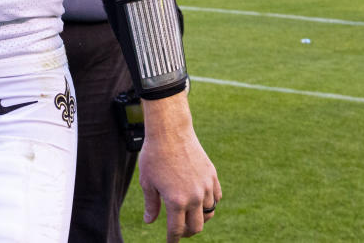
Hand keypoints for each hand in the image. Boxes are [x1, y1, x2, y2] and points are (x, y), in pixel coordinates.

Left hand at [138, 97, 221, 240]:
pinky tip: (201, 201)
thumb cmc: (154, 155)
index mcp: (176, 201)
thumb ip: (151, 204)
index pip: (176, 229)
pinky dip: (210, 203)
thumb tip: (150, 221)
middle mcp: (194, 197)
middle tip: (179, 231)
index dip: (173, 239)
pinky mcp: (212, 175)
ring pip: (209, 212)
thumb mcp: (147, 181)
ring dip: (200, 217)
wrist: (170, 131)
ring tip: (190, 215)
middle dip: (187, 232)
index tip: (170, 242)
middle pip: (196, 226)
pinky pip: (216, 197)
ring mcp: (205, 186)